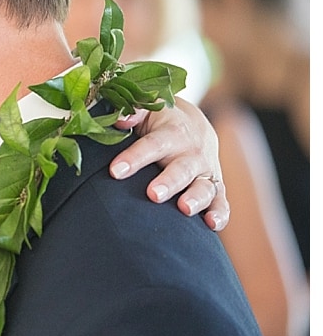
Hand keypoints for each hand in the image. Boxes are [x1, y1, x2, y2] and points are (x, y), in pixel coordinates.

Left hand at [108, 99, 228, 230]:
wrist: (194, 125)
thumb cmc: (160, 120)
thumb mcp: (148, 110)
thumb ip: (134, 111)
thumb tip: (119, 119)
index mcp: (172, 132)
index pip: (153, 145)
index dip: (135, 157)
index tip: (115, 171)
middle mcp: (192, 153)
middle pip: (181, 169)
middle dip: (168, 182)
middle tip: (153, 194)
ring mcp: (205, 172)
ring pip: (204, 186)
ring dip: (196, 198)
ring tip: (184, 209)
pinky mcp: (215, 187)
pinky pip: (221, 201)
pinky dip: (219, 214)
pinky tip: (212, 225)